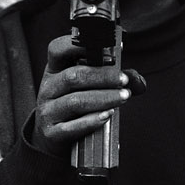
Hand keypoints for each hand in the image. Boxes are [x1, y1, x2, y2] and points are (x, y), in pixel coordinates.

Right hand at [27, 33, 141, 152]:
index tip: (108, 52)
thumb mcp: (83, 88)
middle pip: (73, 76)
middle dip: (102, 76)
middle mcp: (48, 89)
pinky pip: (72, 127)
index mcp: (54, 71)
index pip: (58, 50)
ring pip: (75, 101)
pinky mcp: (51, 133)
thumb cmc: (72, 108)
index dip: (79, 46)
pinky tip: (107, 115)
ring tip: (123, 97)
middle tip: (123, 79)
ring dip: (103, 97)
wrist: (52, 138)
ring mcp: (47, 111)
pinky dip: (92, 120)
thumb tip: (136, 79)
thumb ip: (110, 80)